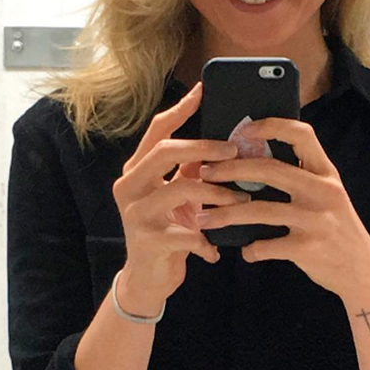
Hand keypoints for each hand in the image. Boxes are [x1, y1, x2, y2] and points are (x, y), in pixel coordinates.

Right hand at [111, 82, 250, 314]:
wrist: (147, 279)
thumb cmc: (169, 227)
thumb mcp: (180, 194)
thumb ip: (193, 167)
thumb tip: (227, 139)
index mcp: (137, 169)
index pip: (158, 130)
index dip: (181, 109)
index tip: (203, 90)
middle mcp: (129, 185)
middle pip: (165, 151)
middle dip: (204, 147)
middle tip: (234, 150)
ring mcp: (134, 212)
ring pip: (180, 188)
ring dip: (217, 193)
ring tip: (240, 201)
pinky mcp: (146, 241)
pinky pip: (187, 232)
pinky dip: (208, 239)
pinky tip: (216, 248)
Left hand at [196, 118, 369, 299]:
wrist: (363, 271)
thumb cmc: (336, 226)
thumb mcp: (328, 193)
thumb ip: (302, 175)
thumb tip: (253, 156)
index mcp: (326, 172)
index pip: (301, 134)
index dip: (270, 126)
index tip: (242, 130)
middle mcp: (323, 191)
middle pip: (271, 170)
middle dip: (232, 170)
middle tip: (205, 173)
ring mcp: (316, 220)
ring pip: (261, 211)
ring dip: (227, 214)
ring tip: (203, 217)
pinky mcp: (308, 249)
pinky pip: (268, 246)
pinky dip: (252, 249)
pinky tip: (245, 251)